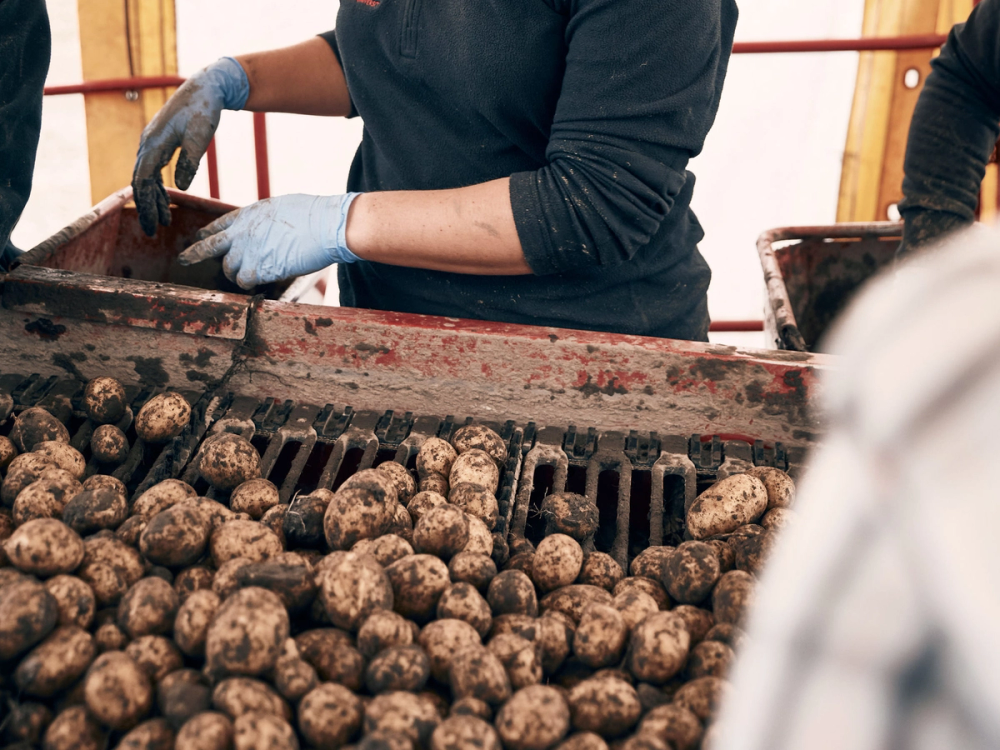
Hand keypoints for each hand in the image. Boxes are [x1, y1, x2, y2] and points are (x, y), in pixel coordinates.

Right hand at [131, 57, 248, 236]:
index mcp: (154, 143)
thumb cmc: (204, 110)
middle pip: (140, 182)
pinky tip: (168, 202)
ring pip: (147, 178)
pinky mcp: (161, 144)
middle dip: (146, 208)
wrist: (206, 88)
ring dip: (153, 200)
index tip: (152, 224)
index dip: (145, 204)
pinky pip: (154, 171)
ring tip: (163, 222)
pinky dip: (159, 188)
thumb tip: (179, 187)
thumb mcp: (201, 136)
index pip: (143, 180)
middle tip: (153, 232)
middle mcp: (148, 144)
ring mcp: (153, 144)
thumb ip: (191, 161)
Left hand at [178, 193, 361, 288]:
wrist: (324, 225)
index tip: (201, 237)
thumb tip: (269, 233)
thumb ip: (267, 222)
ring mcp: (248, 252)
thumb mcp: (282, 209)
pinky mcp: (258, 269)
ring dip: (237, 275)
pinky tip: (261, 284)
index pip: (218, 225)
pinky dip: (252, 285)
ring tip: (250, 277)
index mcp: (248, 215)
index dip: (208, 233)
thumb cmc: (314, 215)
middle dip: (193, 254)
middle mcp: (242, 233)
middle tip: (184, 260)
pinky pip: (245, 282)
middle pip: (208, 247)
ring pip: (229, 270)